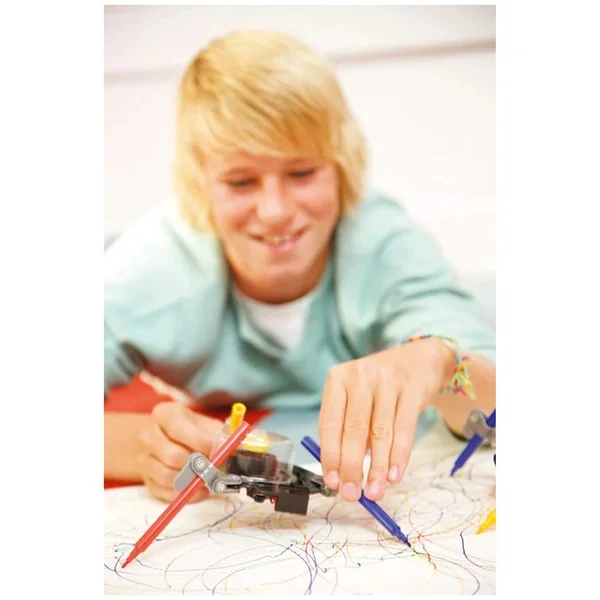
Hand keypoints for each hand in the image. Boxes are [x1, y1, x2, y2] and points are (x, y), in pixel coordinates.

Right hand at [137, 401, 223, 501]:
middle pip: (172, 456)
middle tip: (213, 468)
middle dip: (197, 466)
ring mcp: (144, 458)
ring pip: (167, 476)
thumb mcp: (205, 425)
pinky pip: (165, 492)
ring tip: (207, 478)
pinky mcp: (146, 480)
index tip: (216, 451)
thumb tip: (233, 449)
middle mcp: (148, 434)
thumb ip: (219, 434)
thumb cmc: (192, 431)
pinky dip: (186, 494)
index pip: (177, 428)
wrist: (165, 440)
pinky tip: (199, 489)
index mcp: (164, 414)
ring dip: (191, 481)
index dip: (200, 442)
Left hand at [318, 337, 454, 501]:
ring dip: (376, 468)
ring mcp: (387, 380)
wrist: (419, 359)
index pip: (329, 422)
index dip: (330, 455)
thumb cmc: (379, 387)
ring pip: (380, 432)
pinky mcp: (412, 389)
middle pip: (354, 429)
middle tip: (352, 495)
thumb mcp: (356, 398)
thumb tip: (343, 473)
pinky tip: (394, 475)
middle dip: (352, 467)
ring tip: (374, 492)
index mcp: (338, 379)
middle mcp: (360, 376)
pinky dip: (399, 456)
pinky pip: (404, 428)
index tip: (332, 482)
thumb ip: (348, 429)